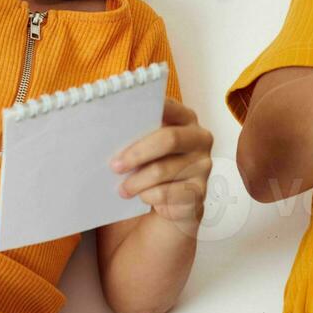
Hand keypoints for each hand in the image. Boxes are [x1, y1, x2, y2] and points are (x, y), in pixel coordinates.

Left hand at [109, 99, 213, 235]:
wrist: (168, 207)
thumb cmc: (151, 168)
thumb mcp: (145, 147)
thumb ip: (136, 134)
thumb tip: (109, 129)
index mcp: (185, 118)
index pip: (167, 106)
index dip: (146, 110)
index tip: (121, 117)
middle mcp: (199, 138)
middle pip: (169, 139)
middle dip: (137, 153)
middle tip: (114, 166)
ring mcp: (203, 165)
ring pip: (162, 170)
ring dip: (136, 182)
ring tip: (122, 189)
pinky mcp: (199, 191)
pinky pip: (166, 193)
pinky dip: (148, 196)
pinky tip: (142, 197)